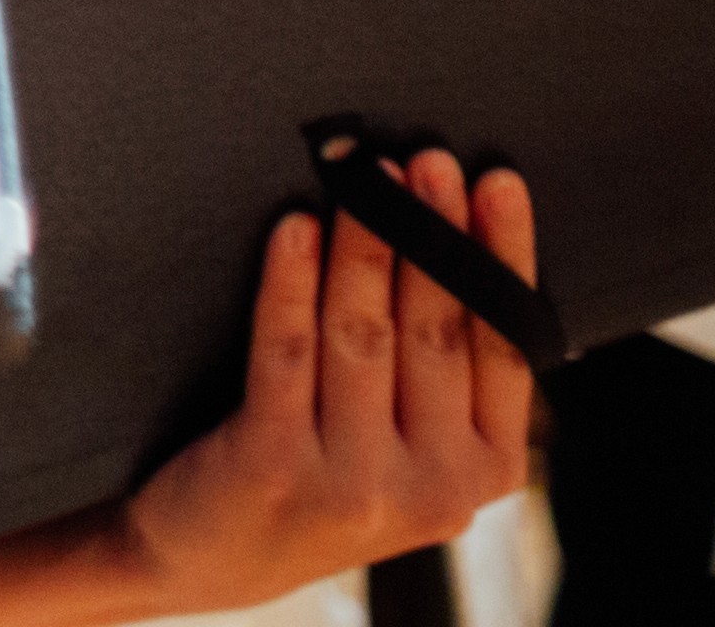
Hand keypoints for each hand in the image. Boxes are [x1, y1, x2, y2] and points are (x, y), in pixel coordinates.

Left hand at [93, 153, 535, 612]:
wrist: (209, 554)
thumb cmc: (318, 471)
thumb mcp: (408, 445)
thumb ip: (445, 375)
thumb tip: (463, 239)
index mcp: (482, 471)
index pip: (505, 343)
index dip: (502, 256)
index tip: (496, 181)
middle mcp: (432, 486)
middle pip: (435, 329)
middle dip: (431, 232)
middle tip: (425, 158)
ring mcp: (354, 482)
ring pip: (363, 333)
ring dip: (364, 243)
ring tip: (364, 175)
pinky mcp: (275, 467)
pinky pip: (286, 350)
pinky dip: (290, 281)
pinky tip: (293, 228)